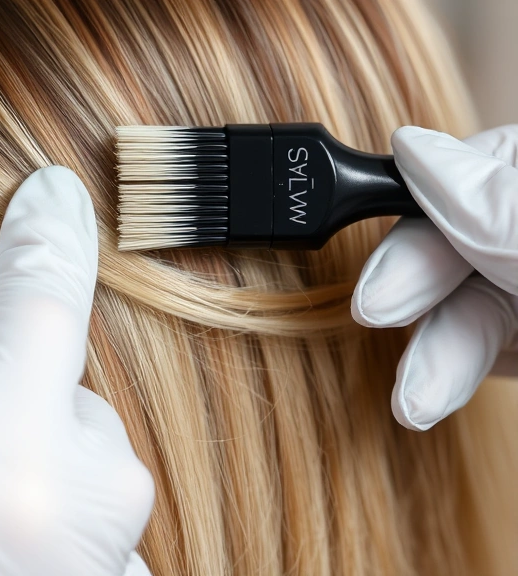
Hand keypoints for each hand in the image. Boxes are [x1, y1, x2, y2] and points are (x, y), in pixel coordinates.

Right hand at [352, 125, 517, 430]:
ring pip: (456, 306)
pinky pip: (472, 352)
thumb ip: (499, 205)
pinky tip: (424, 397)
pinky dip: (443, 375)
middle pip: (450, 243)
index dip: (415, 211)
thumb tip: (414, 150)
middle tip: (375, 313)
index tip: (384, 260)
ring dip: (428, 353)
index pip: (467, 172)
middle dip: (415, 290)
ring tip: (413, 399)